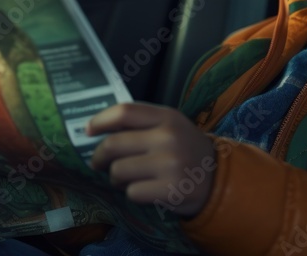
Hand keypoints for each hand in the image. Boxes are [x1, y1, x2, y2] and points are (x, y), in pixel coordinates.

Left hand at [87, 103, 215, 217]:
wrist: (218, 178)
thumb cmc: (186, 149)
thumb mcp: (171, 126)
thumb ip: (141, 123)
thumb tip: (95, 129)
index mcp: (167, 117)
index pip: (124, 112)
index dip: (100, 121)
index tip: (88, 131)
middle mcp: (168, 137)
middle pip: (114, 144)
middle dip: (99, 157)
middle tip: (98, 163)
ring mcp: (169, 164)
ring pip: (118, 171)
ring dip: (116, 178)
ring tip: (127, 178)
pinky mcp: (170, 189)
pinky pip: (132, 192)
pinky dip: (133, 193)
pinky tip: (144, 189)